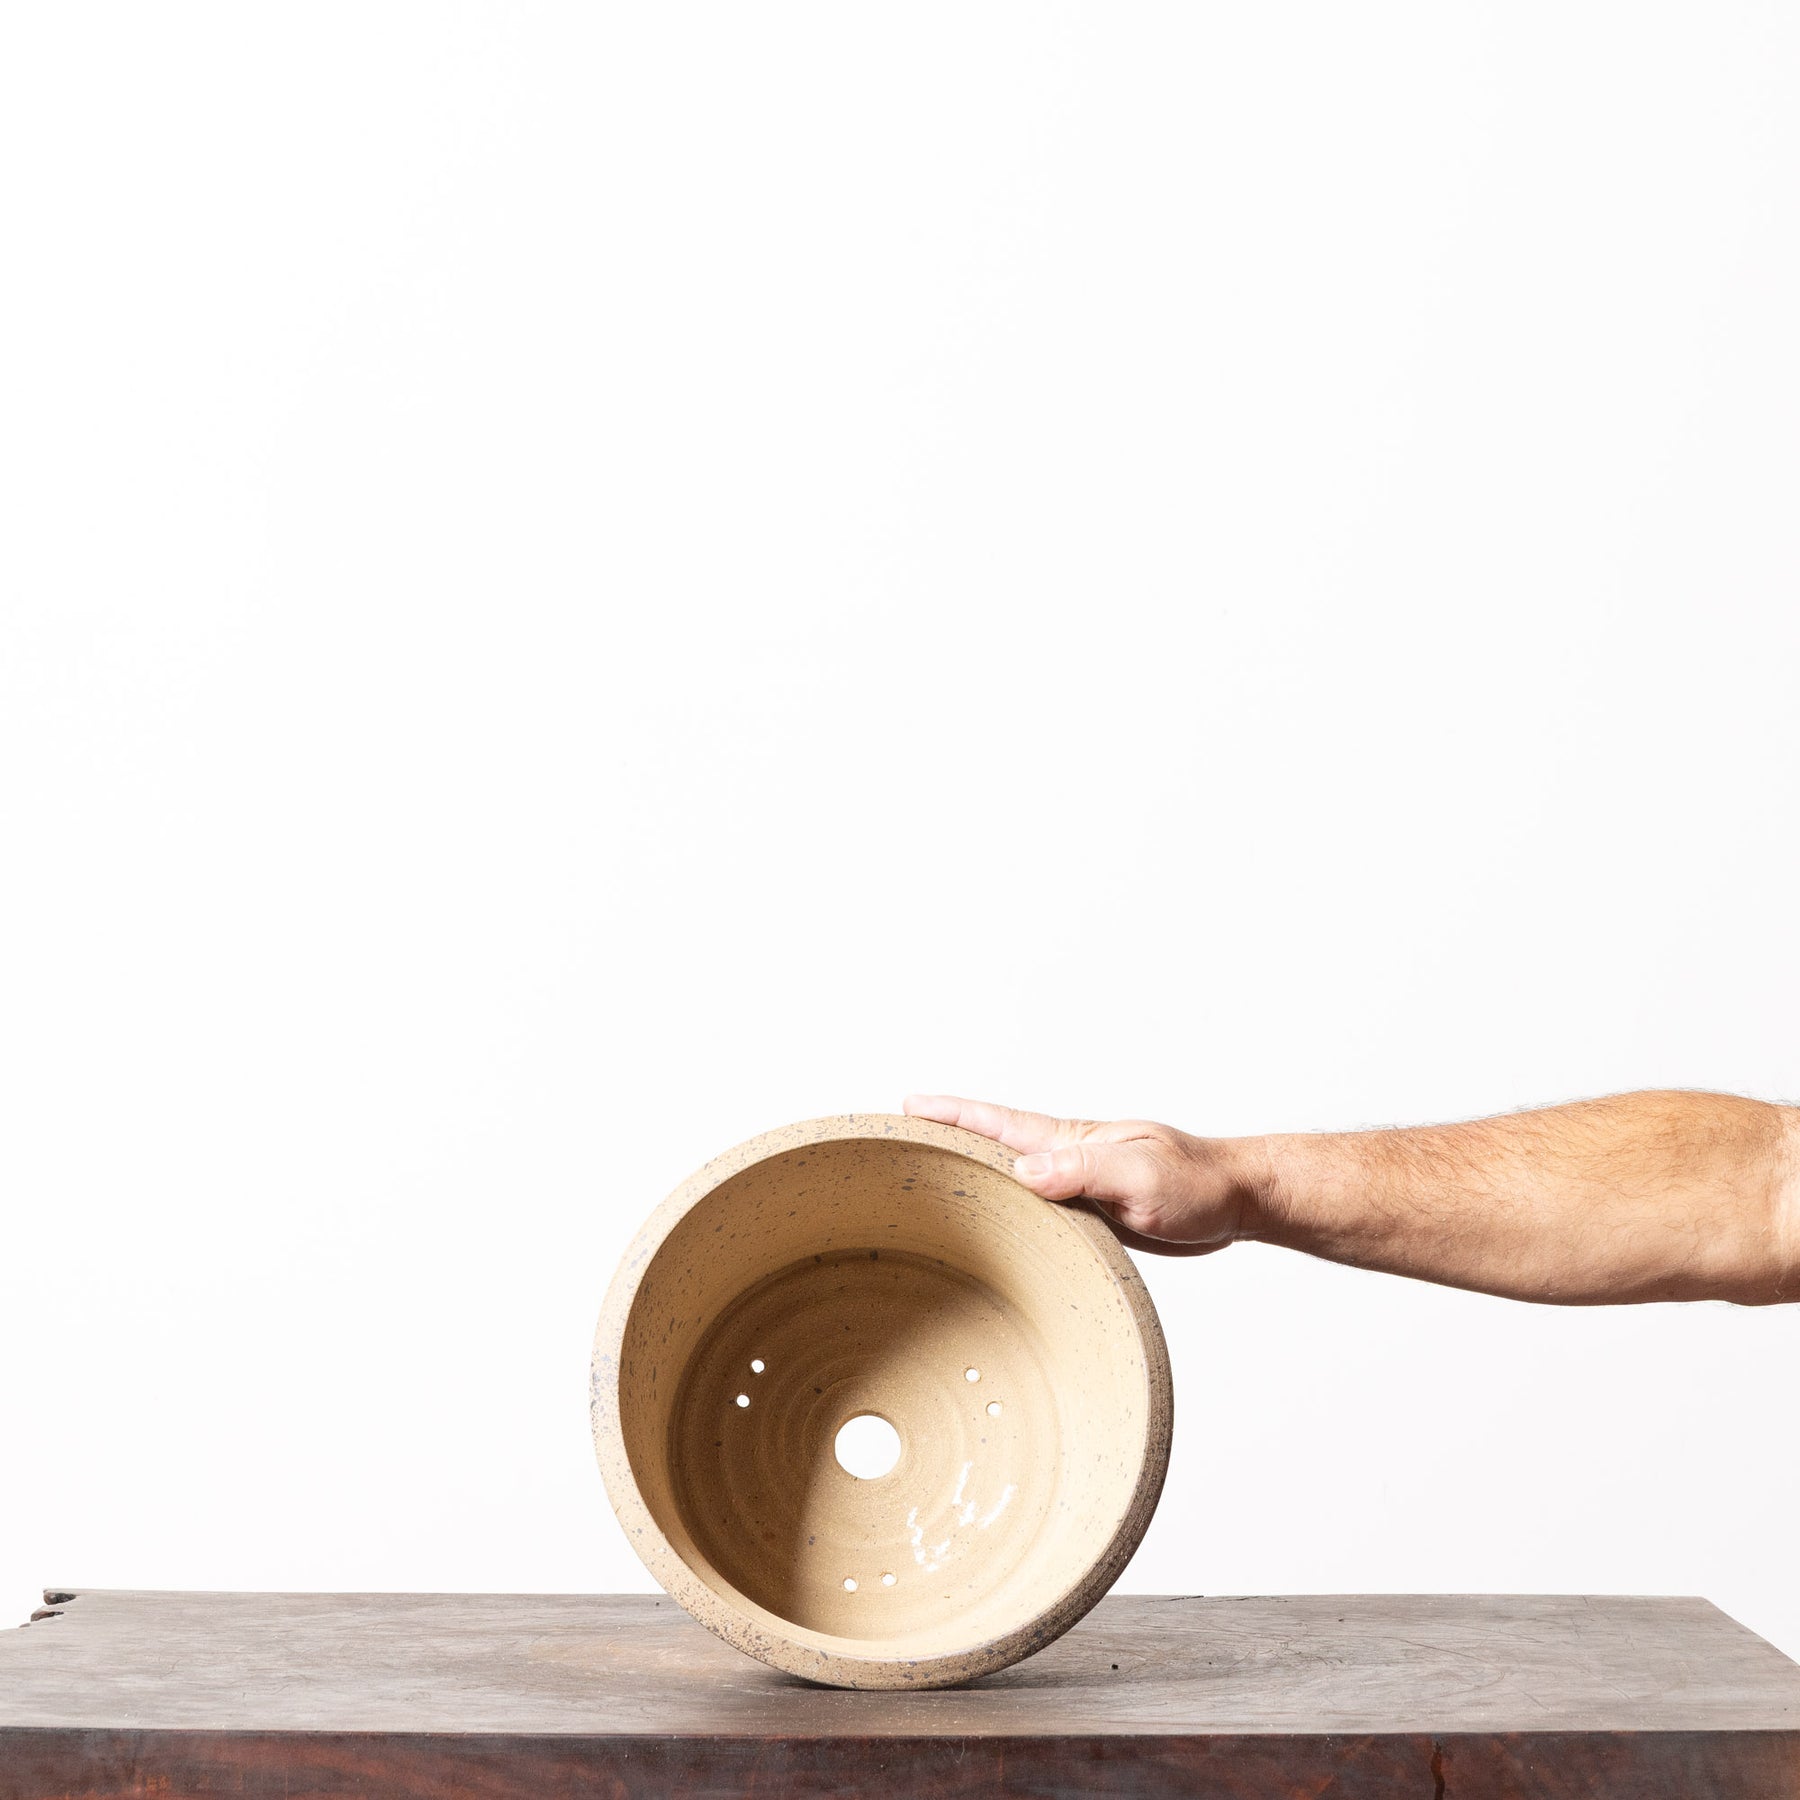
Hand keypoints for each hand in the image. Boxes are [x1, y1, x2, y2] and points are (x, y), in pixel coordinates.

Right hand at [902, 1094, 1262, 1256]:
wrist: (1235, 1200)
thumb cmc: (1196, 1184)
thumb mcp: (1139, 1176)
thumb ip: (1083, 1171)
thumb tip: (1021, 1172)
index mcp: (1071, 1141)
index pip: (999, 1123)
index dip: (952, 1114)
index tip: (909, 1105)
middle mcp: (1066, 1157)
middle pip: (992, 1144)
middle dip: (946, 1136)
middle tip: (900, 1135)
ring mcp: (1076, 1183)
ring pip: (1011, 1176)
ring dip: (972, 1172)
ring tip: (929, 1177)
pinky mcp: (1090, 1212)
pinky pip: (1035, 1205)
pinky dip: (1006, 1205)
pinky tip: (994, 1219)